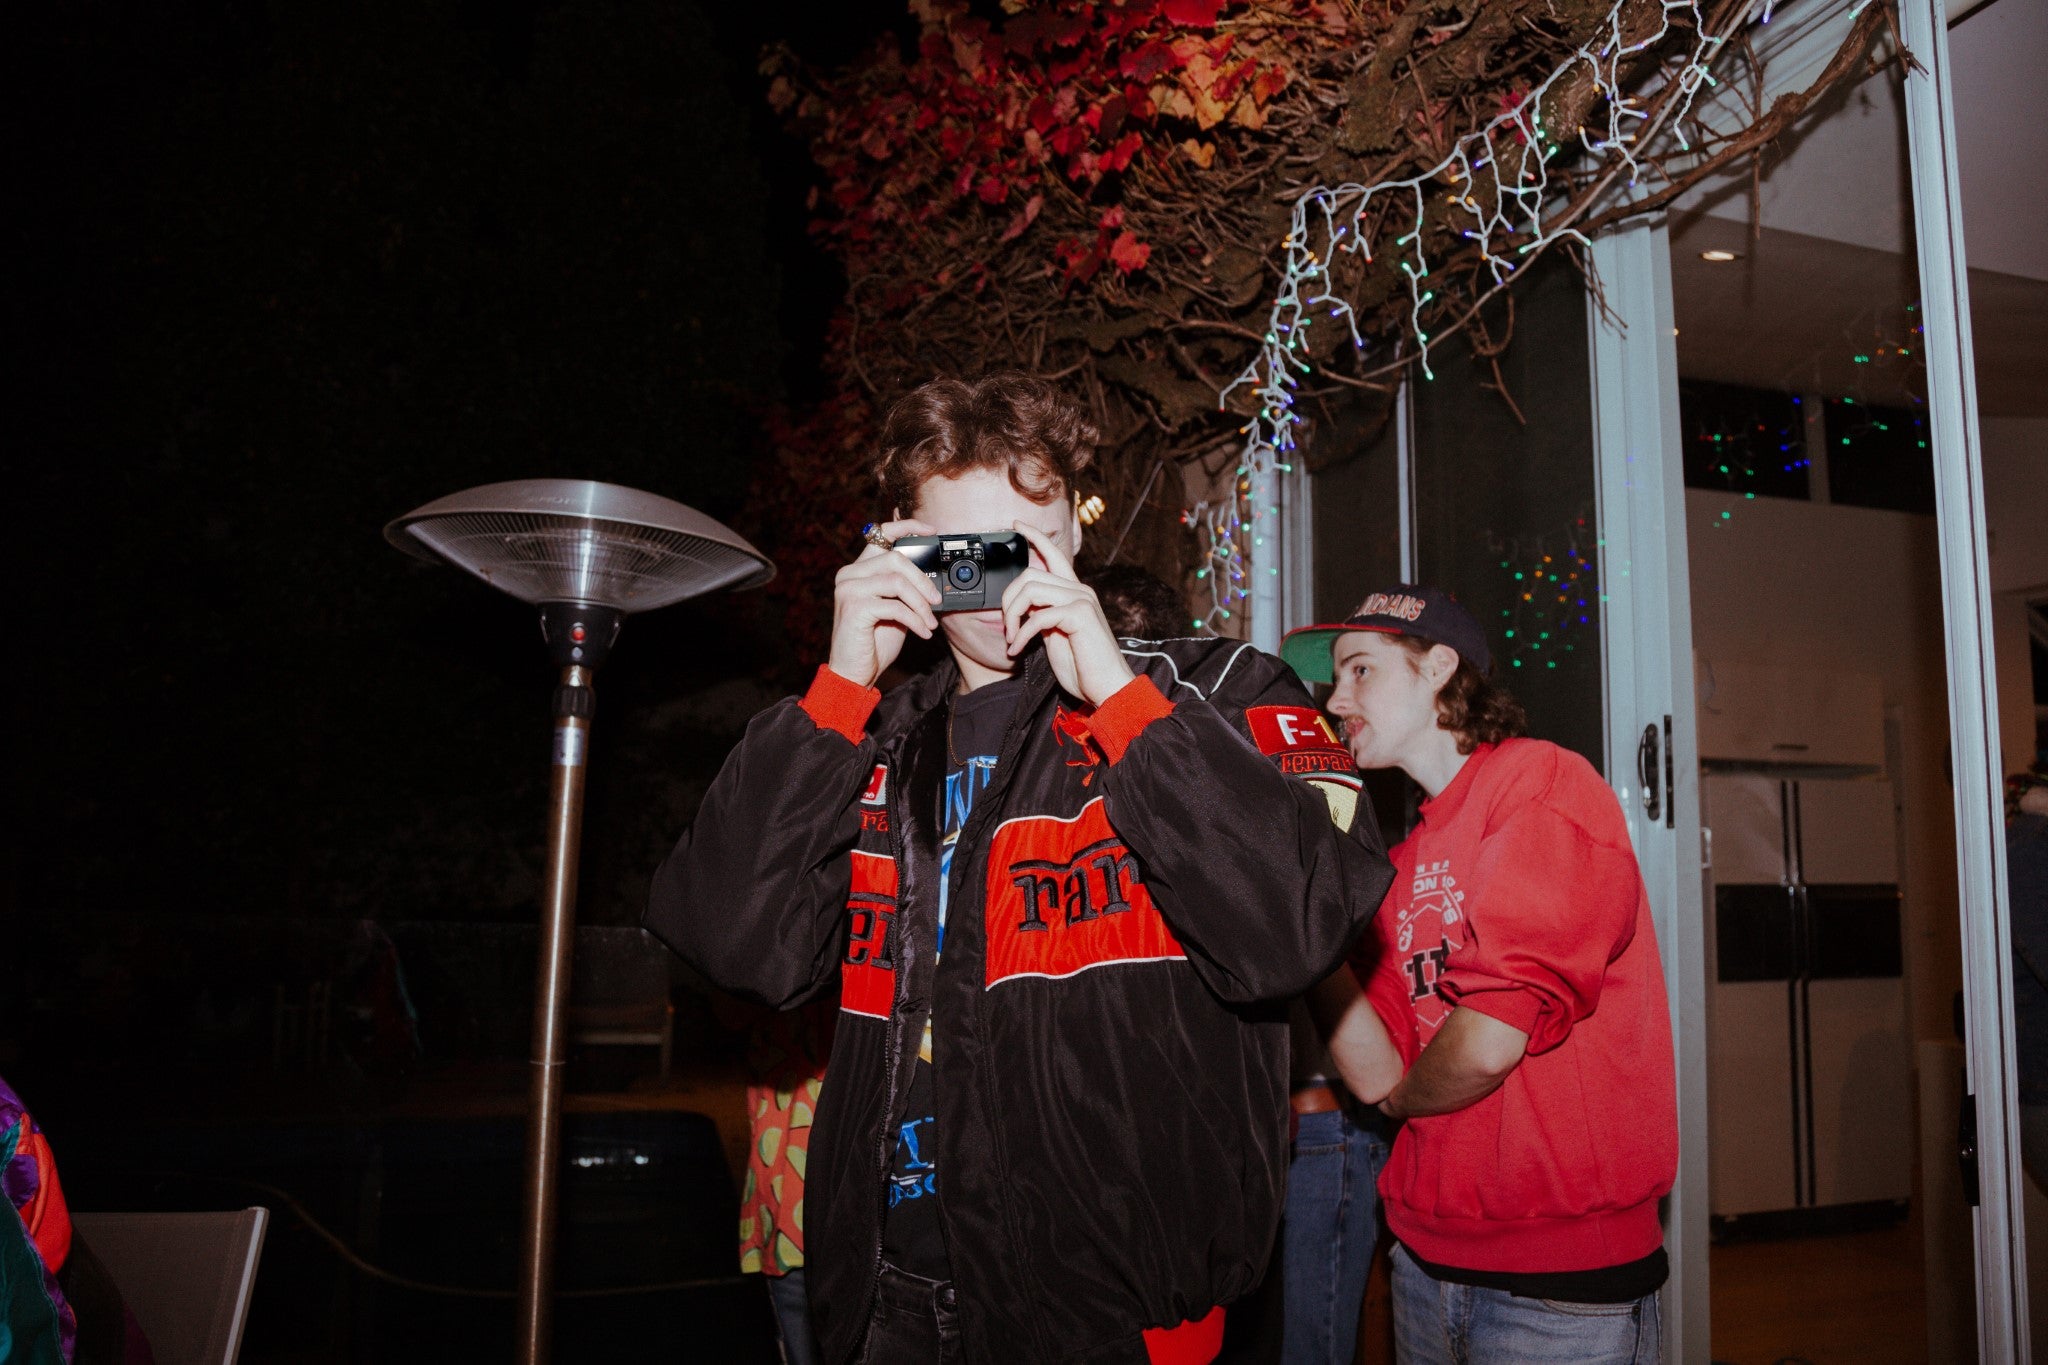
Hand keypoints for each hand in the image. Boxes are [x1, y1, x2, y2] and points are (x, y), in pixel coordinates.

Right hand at [826, 519, 941, 688]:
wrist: (854, 672)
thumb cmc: (874, 641)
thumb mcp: (894, 608)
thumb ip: (904, 588)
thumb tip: (932, 575)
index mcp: (858, 569)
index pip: (881, 534)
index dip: (907, 526)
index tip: (931, 531)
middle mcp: (849, 574)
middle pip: (896, 559)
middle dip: (923, 580)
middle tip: (937, 599)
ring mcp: (849, 590)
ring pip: (897, 581)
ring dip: (921, 603)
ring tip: (930, 621)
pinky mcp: (854, 608)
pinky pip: (895, 606)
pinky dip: (915, 620)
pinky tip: (923, 632)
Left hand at [1001, 522, 1135, 707]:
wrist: (1108, 687)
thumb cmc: (1083, 667)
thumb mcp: (1056, 635)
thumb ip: (1043, 615)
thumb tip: (1023, 606)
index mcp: (1075, 592)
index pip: (1053, 555)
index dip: (1034, 537)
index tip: (1016, 525)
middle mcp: (1080, 590)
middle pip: (1029, 575)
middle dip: (1007, 601)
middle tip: (1006, 629)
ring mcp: (1081, 600)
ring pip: (1030, 590)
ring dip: (1012, 616)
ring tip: (1012, 639)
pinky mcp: (1080, 615)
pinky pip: (1037, 615)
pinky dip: (1021, 633)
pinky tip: (1018, 649)